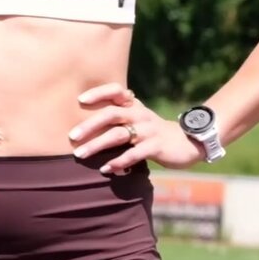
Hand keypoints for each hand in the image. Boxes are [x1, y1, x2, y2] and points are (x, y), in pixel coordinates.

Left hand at [68, 83, 203, 173]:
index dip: (98, 92)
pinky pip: (134, 153)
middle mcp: (139, 114)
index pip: (115, 90)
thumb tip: (87, 123)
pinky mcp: (156, 146)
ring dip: (97, 145)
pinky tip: (106, 169)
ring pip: (119, 135)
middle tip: (72, 137)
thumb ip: (118, 117)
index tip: (80, 100)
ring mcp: (148, 130)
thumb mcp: (137, 118)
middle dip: (89, 125)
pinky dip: (119, 161)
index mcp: (134, 105)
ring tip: (80, 155)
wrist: (186, 142)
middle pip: (111, 114)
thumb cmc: (153, 131)